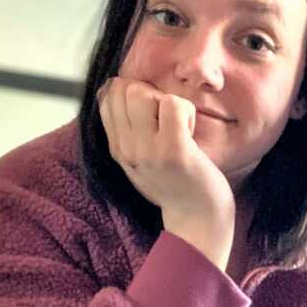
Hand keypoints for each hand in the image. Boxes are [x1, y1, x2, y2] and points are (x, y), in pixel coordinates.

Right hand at [97, 77, 235, 269]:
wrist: (199, 220)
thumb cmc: (177, 184)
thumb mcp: (140, 160)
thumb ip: (127, 130)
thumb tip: (117, 86)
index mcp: (117, 149)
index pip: (107, 95)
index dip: (133, 93)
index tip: (152, 117)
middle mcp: (127, 150)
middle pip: (123, 88)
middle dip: (151, 94)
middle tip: (168, 122)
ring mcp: (148, 151)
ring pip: (143, 93)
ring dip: (168, 102)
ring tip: (179, 129)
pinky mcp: (173, 151)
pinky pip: (173, 104)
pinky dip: (187, 112)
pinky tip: (190, 135)